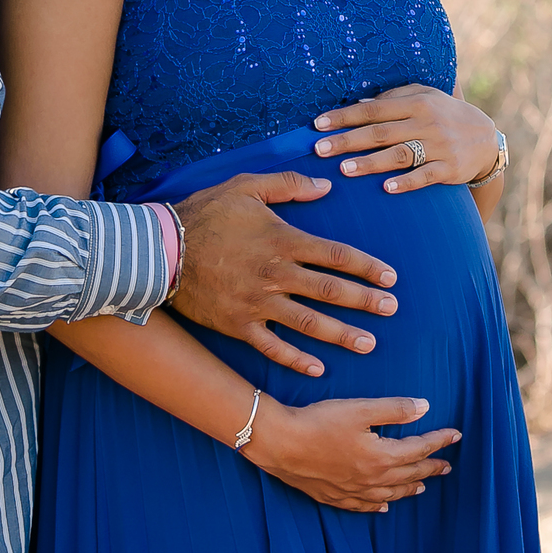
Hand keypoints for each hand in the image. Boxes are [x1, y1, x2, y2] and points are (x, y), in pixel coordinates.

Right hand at [171, 172, 398, 376]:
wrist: (159, 250)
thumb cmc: (204, 214)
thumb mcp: (246, 186)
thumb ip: (288, 185)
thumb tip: (326, 186)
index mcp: (282, 240)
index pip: (335, 255)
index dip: (366, 266)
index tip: (391, 277)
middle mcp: (275, 274)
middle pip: (330, 291)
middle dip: (365, 301)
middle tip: (392, 309)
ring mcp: (257, 303)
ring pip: (308, 322)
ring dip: (341, 334)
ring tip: (369, 343)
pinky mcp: (238, 325)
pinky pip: (272, 347)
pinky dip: (295, 359)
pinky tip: (318, 368)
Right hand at [247, 397, 460, 511]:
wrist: (280, 443)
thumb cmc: (319, 422)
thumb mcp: (360, 409)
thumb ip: (395, 409)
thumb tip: (425, 407)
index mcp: (382, 456)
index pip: (419, 448)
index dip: (439, 441)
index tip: (455, 435)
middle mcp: (371, 479)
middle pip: (409, 474)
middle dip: (431, 468)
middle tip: (447, 466)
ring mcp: (352, 491)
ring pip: (389, 494)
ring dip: (409, 489)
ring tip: (422, 486)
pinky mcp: (333, 496)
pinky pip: (362, 506)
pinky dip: (377, 506)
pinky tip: (382, 507)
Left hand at [312, 85, 500, 192]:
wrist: (487, 139)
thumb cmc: (445, 114)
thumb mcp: (425, 96)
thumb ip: (394, 97)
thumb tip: (358, 104)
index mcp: (417, 102)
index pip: (373, 109)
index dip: (344, 117)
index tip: (318, 125)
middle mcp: (427, 122)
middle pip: (381, 132)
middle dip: (348, 141)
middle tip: (320, 150)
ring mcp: (439, 146)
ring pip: (399, 155)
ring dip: (370, 163)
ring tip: (345, 169)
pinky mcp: (449, 169)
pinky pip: (425, 176)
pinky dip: (406, 182)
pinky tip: (387, 188)